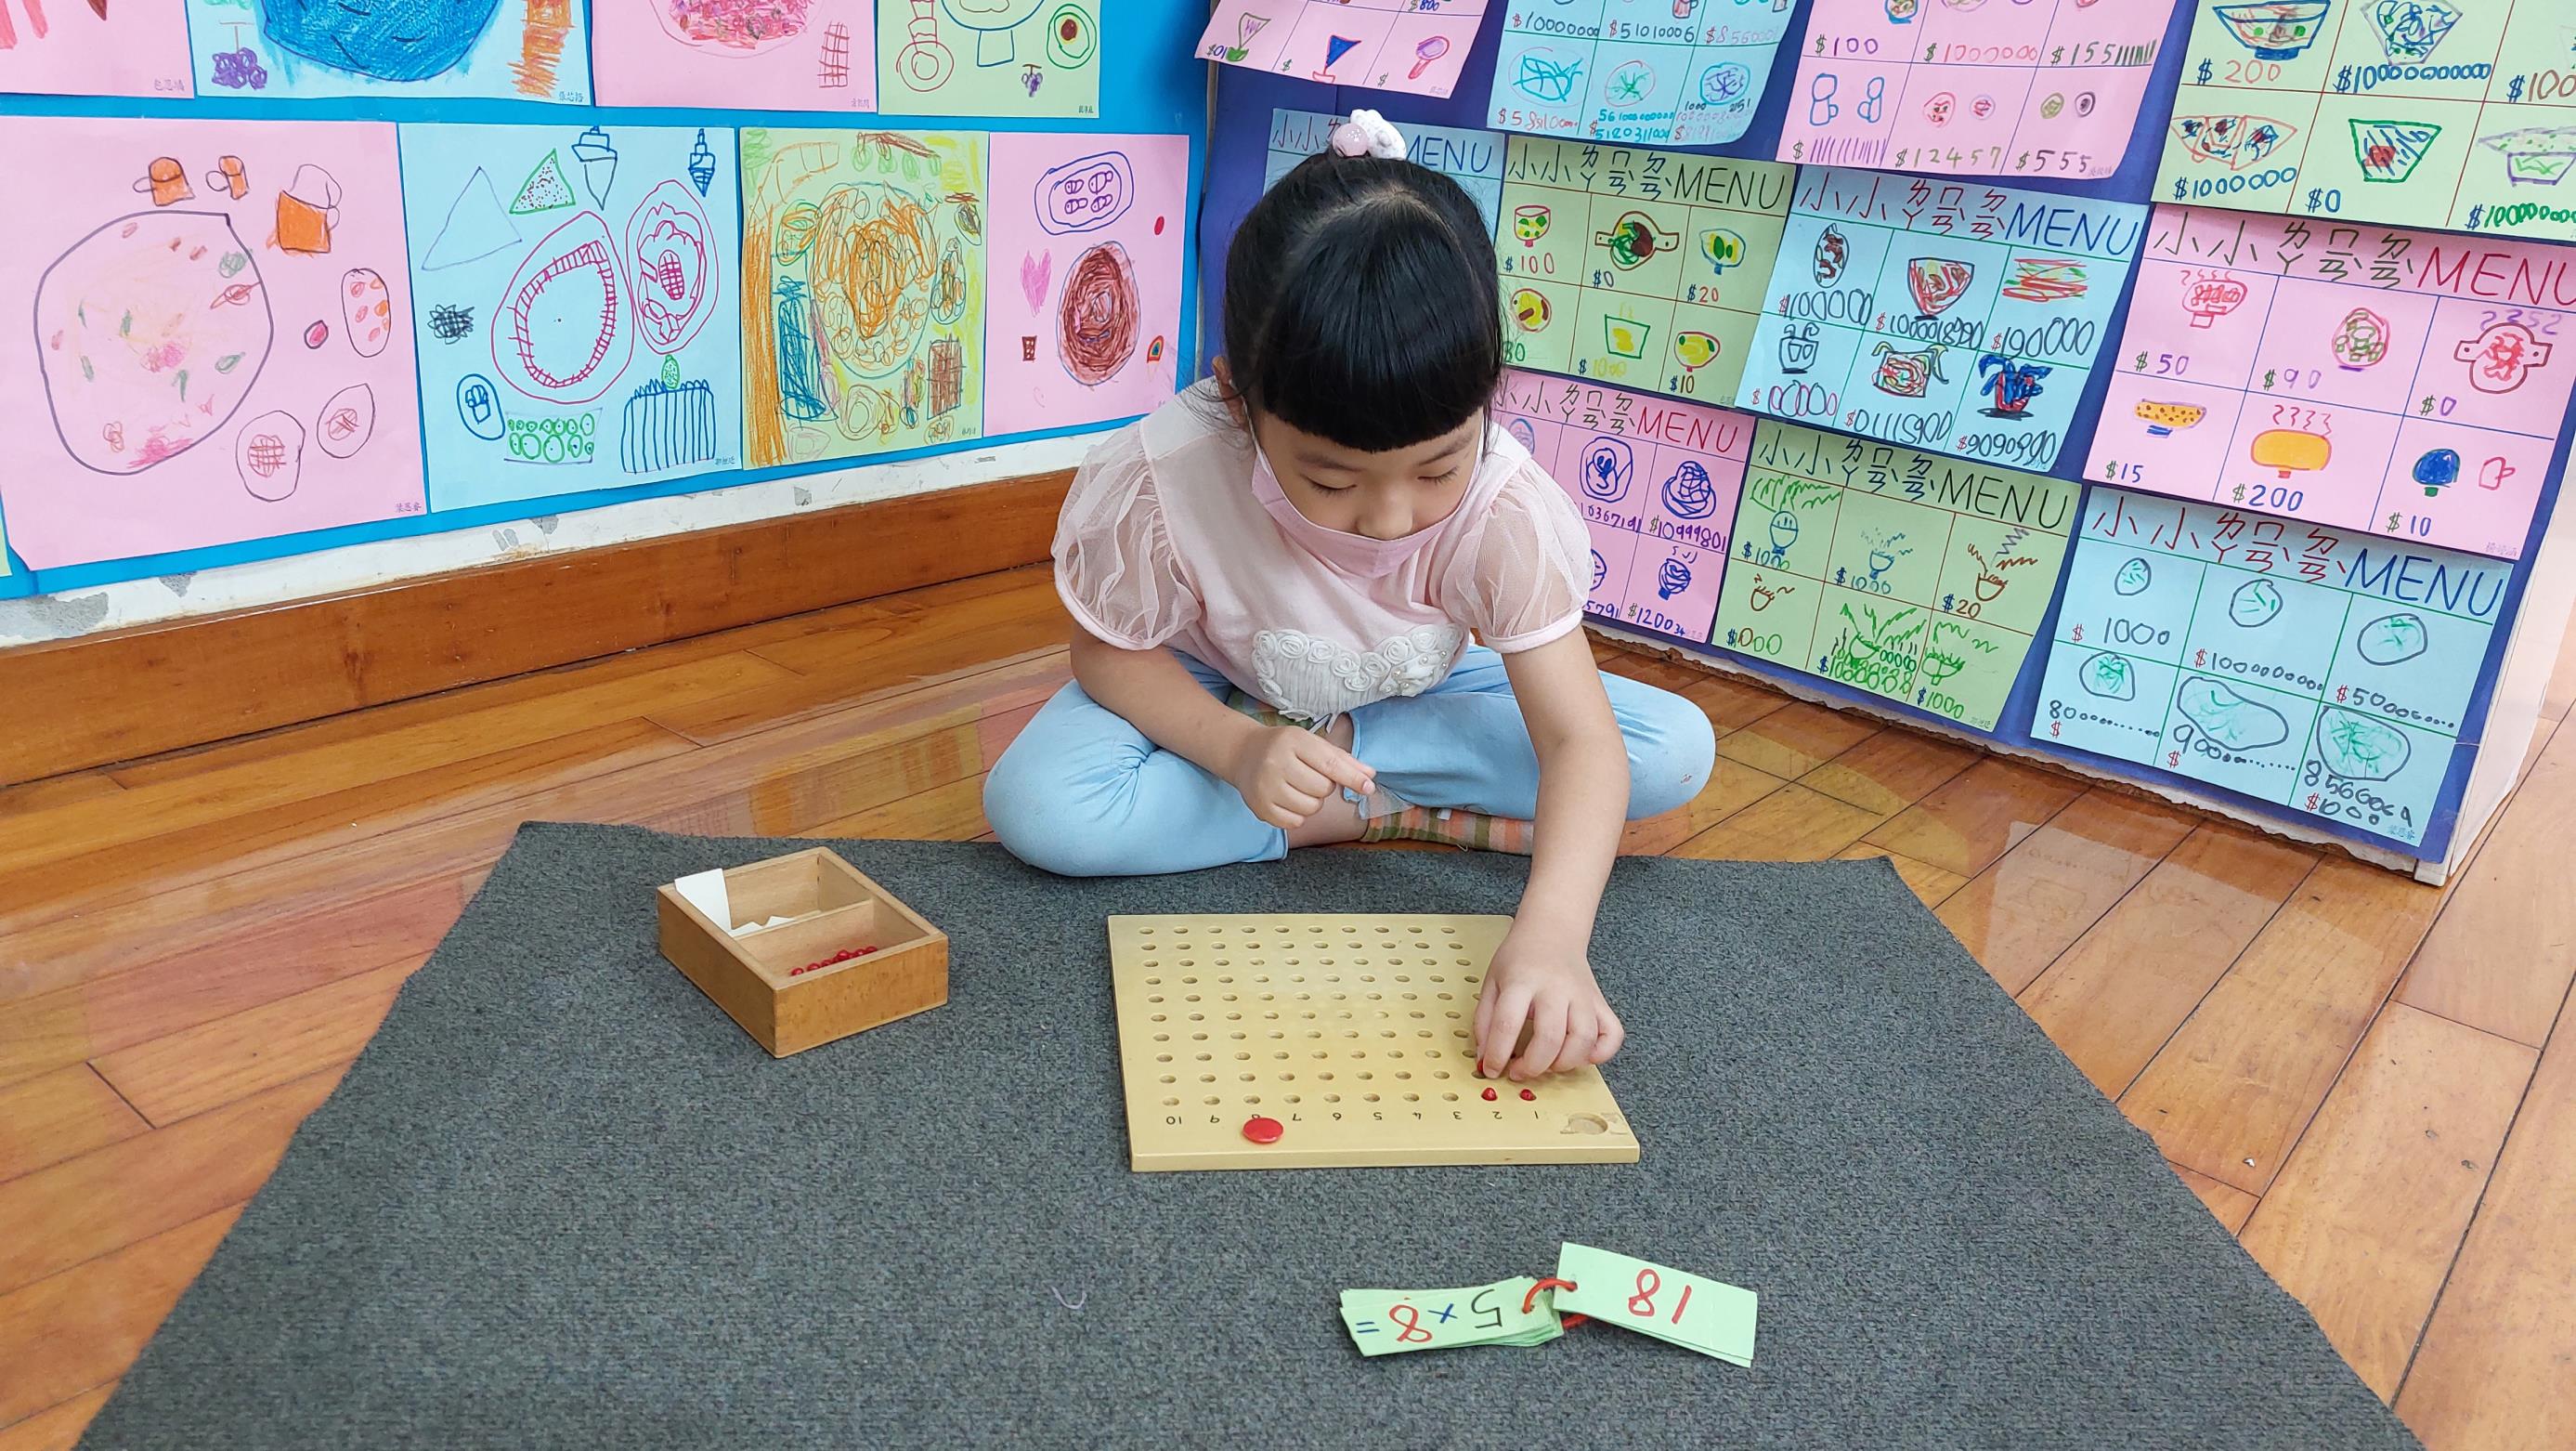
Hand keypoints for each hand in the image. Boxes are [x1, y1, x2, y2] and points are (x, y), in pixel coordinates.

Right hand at [1224, 724, 1374, 830]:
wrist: (1243, 753)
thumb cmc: (1285, 748)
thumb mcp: (1312, 744)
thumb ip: (1342, 759)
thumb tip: (1369, 775)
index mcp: (1293, 741)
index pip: (1329, 764)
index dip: (1352, 778)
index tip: (1368, 787)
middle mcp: (1276, 762)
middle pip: (1322, 789)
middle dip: (1324, 787)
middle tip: (1310, 777)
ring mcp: (1265, 786)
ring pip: (1310, 808)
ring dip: (1312, 802)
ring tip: (1299, 788)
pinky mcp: (1259, 807)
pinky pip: (1295, 822)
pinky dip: (1298, 815)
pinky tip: (1288, 800)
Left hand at [1474, 923, 1622, 1080]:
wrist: (1552, 931)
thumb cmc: (1520, 958)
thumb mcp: (1492, 982)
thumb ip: (1485, 1021)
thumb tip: (1485, 1058)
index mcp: (1522, 981)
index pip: (1507, 1024)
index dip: (1496, 1055)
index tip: (1491, 1069)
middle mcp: (1556, 988)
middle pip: (1550, 1037)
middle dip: (1533, 1066)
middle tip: (1519, 1072)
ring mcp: (1582, 995)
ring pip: (1584, 1039)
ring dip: (1565, 1063)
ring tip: (1548, 1064)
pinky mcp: (1600, 1002)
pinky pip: (1613, 1034)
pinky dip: (1600, 1053)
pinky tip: (1581, 1055)